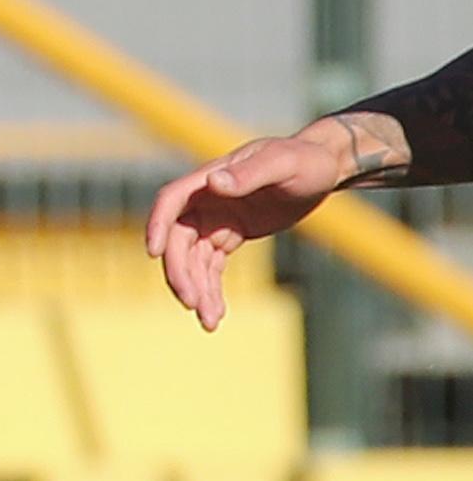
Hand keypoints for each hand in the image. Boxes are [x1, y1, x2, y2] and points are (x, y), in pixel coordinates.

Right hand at [146, 126, 356, 330]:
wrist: (325, 169)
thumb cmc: (307, 159)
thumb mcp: (283, 163)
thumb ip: (249, 173)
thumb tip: (213, 182)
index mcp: (210, 179)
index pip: (171, 202)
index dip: (157, 226)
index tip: (154, 254)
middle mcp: (205, 202)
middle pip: (177, 243)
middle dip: (181, 274)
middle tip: (192, 303)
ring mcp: (214, 221)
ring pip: (192, 263)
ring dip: (197, 292)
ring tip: (210, 321)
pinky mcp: (227, 237)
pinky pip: (210, 270)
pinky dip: (211, 292)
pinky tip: (217, 314)